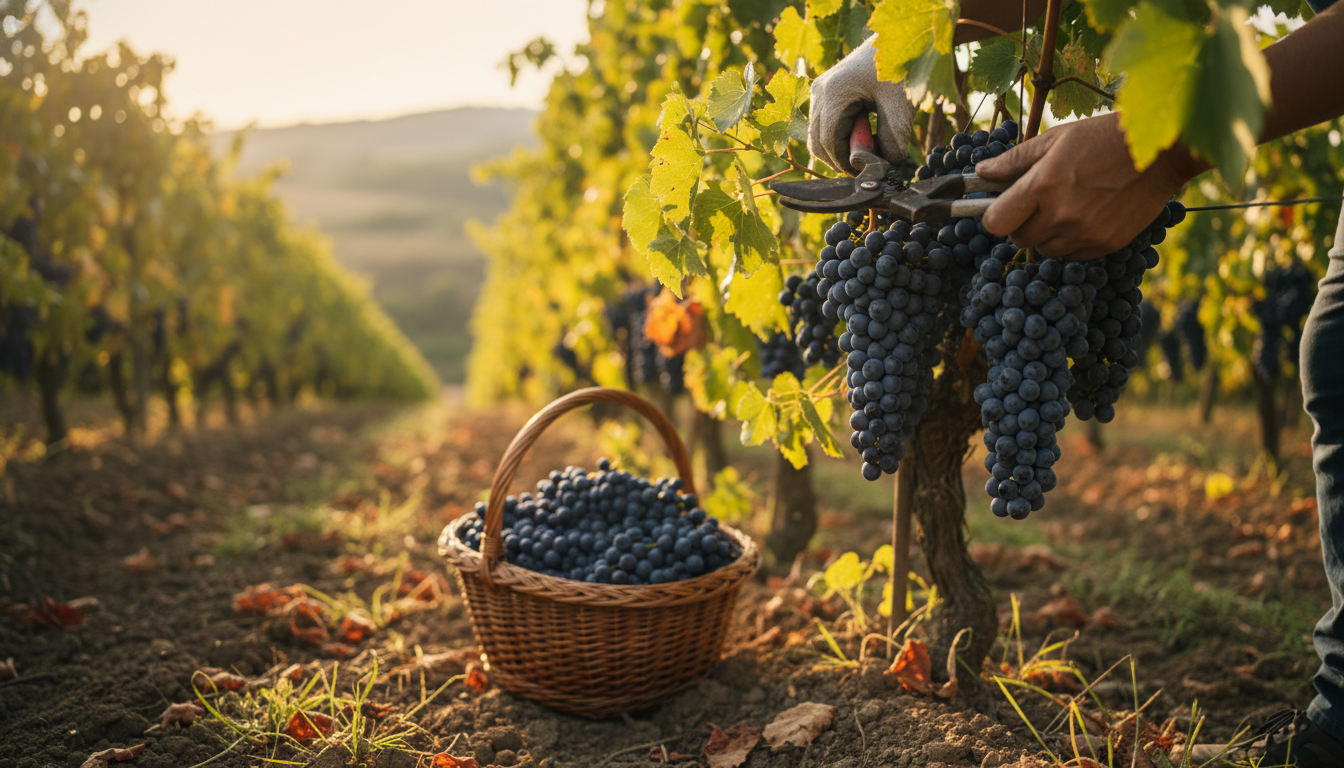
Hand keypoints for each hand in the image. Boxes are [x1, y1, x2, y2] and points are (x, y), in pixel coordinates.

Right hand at [808, 38, 914, 175]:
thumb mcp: (901, 107)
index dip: (844, 163)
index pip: (828, 142)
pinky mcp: (824, 91)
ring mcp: (819, 90)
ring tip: (863, 152)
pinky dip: (836, 137)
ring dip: (836, 150)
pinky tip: (859, 137)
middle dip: (838, 160)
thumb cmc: (899, 69)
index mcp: (834, 93)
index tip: (864, 173)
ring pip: (816, 135)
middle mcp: (819, 91)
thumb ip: (894, 141)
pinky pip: (821, 124)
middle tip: (863, 169)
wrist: (896, 39)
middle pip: (816, 141)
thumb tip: (886, 167)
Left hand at [976, 113, 1195, 259]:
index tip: (1002, 209)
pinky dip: (1071, 242)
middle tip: (1039, 204)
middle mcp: (1060, 214)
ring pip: (1044, 250)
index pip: (996, 222)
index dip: (994, 217)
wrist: (1161, 153)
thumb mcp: (1056, 139)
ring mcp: (1083, 233)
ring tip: (1066, 207)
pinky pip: (1071, 255)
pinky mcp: (1104, 245)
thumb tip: (981, 171)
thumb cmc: (1104, 138)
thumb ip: (1014, 160)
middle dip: (1022, 224)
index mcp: (1042, 185)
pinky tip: (1086, 216)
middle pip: (1018, 239)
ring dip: (1047, 234)